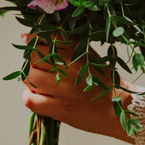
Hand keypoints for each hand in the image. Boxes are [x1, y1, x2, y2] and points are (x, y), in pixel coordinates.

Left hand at [20, 35, 135, 142]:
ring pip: (28, 77)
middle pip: (33, 56)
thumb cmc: (104, 83)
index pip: (45, 36)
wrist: (119, 110)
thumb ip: (64, 45)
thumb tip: (26, 35)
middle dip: (32, 60)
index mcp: (77, 51)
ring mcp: (62, 89)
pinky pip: (29, 100)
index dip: (34, 39)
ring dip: (31, 79)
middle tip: (42, 68)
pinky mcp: (58, 109)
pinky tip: (41, 98)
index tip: (34, 43)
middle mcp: (68, 68)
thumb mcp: (88, 56)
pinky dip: (30, 98)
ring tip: (42, 84)